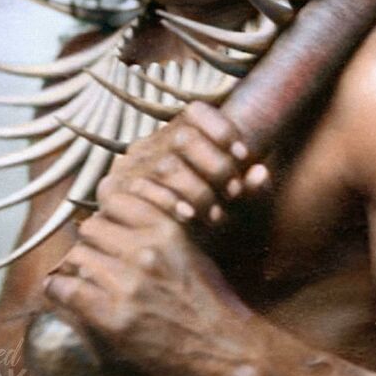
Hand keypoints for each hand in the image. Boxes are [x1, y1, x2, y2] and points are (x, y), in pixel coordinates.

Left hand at [44, 192, 261, 375]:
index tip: (108, 226)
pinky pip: (66, 289)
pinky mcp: (114, 317)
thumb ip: (157, 225)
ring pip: (77, 256)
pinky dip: (58, 290)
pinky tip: (63, 293)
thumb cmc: (209, 299)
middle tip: (95, 258)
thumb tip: (115, 202)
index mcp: (165, 228)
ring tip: (84, 278)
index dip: (107, 213)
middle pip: (90, 227)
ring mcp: (128, 284)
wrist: (225, 348)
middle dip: (91, 242)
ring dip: (77, 267)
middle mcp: (145, 250)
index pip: (114, 199)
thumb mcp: (189, 247)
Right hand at [96, 101, 270, 224]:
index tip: (245, 154)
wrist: (162, 263)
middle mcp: (149, 146)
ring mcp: (128, 168)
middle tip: (234, 190)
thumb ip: (250, 191)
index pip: (195, 112)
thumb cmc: (206, 227)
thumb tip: (262, 173)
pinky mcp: (112, 192)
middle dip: (215, 164)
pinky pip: (141, 191)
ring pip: (166, 165)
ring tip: (217, 213)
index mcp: (173, 137)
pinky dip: (170, 204)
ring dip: (197, 189)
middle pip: (184, 137)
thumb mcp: (233, 207)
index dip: (222, 129)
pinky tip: (189, 218)